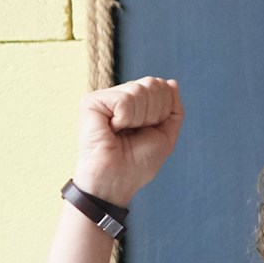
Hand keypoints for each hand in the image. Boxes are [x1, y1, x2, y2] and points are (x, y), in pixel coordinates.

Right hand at [75, 77, 181, 205]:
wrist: (117, 180)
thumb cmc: (138, 162)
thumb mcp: (166, 133)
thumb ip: (172, 108)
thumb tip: (171, 83)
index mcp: (135, 102)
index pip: (161, 87)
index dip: (164, 111)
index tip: (150, 130)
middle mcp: (118, 96)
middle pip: (152, 85)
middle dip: (154, 113)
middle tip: (136, 133)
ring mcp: (104, 98)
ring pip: (139, 90)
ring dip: (140, 119)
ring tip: (124, 133)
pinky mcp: (91, 102)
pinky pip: (124, 100)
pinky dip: (126, 119)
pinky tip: (113, 129)